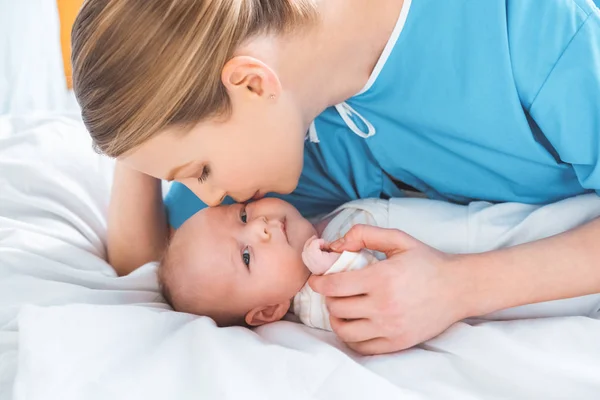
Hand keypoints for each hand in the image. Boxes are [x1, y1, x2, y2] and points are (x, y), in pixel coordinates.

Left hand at [309, 225, 470, 354]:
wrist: (459, 288)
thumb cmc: (426, 261)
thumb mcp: (398, 239)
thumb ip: (365, 234)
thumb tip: (335, 244)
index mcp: (382, 278)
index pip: (334, 286)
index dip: (319, 282)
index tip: (317, 279)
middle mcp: (384, 306)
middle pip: (336, 308)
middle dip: (329, 298)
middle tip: (334, 291)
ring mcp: (390, 328)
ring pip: (344, 330)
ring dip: (336, 319)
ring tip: (342, 308)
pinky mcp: (397, 343)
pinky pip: (361, 347)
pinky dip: (351, 337)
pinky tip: (355, 324)